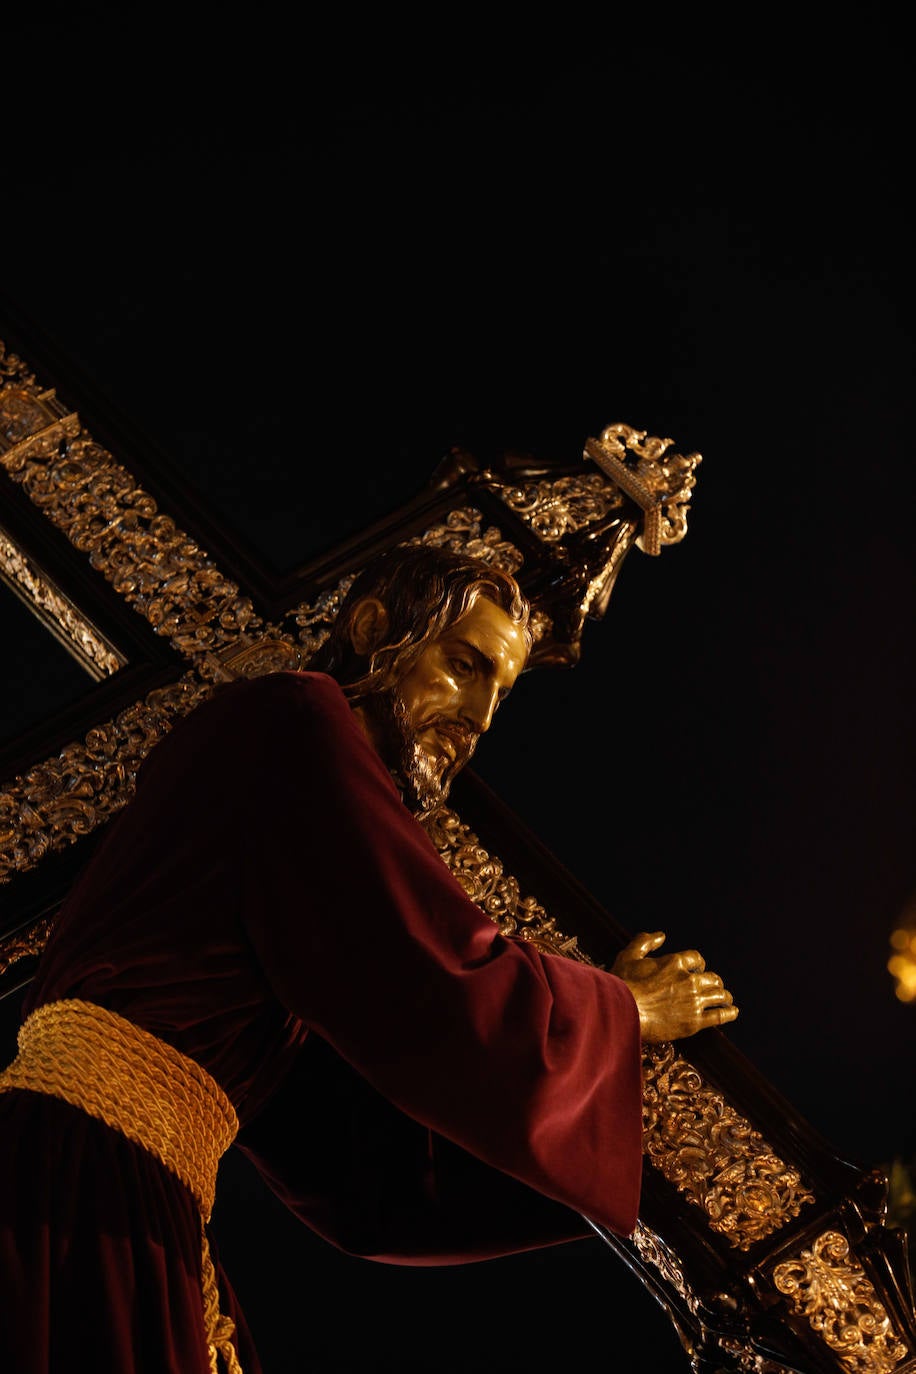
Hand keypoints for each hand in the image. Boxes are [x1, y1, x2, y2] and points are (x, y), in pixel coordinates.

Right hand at [610, 931, 738, 1042]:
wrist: (623, 1011)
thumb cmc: (623, 983)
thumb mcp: (629, 955)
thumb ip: (645, 942)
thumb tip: (662, 935)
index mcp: (675, 962)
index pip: (697, 959)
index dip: (699, 963)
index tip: (699, 968)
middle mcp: (689, 980)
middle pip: (712, 978)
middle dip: (714, 981)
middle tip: (714, 986)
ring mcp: (694, 1001)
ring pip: (719, 995)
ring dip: (724, 996)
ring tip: (726, 999)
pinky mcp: (695, 1022)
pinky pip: (720, 1015)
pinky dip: (729, 1012)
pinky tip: (733, 1011)